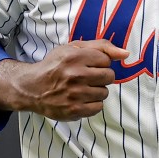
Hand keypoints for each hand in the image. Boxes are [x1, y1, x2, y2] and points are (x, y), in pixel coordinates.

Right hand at [0, 39, 128, 119]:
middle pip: (109, 76)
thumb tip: (126, 53)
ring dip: (96, 91)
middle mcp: (75, 75)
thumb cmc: (56, 66)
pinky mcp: (74, 110)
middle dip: (101, 77)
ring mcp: (75, 94)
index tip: (87, 65)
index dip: (99, 63)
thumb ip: (102, 47)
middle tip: (86, 77)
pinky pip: (98, 107)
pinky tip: (80, 99)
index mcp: (75, 56)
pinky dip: (92, 104)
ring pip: (104, 93)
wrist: (33, 88)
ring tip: (81, 88)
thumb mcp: (73, 48)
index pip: (106, 60)